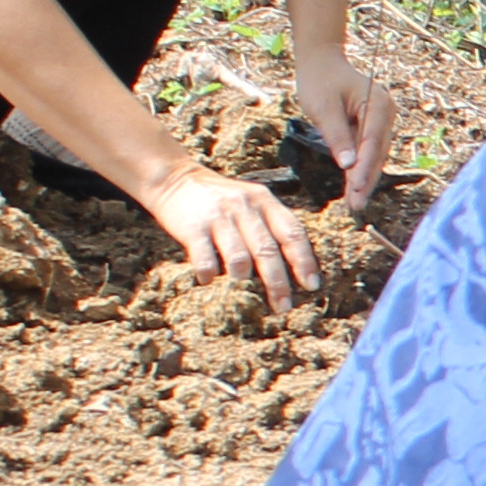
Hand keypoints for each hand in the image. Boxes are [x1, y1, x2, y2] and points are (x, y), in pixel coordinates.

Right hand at [153, 164, 318, 310]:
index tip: (311, 285)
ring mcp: (218, 216)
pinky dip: (210, 273)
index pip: (292, 233)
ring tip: (243, 288)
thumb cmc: (221, 199)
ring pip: (239, 256)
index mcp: (264, 201)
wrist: (174, 179)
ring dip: (243, 277)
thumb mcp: (252, 201)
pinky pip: (205, 258)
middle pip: (267, 250)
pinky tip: (210, 279)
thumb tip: (296, 266)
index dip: (304, 261)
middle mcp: (244, 207)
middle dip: (278, 282)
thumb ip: (271, 225)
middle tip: (284, 306)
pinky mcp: (193, 227)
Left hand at [294, 47, 400, 203]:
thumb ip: (336, 135)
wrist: (322, 62)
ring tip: (354, 203)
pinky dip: (360, 169)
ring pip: (374, 156)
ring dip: (364, 179)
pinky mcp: (372, 128)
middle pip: (377, 152)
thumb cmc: (319, 79)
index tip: (356, 188)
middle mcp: (385, 113)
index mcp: (377, 102)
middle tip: (356, 206)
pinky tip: (354, 188)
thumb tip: (348, 165)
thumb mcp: (322, 107)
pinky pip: (368, 152)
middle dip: (366, 179)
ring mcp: (381, 121)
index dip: (364, 167)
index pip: (372, 141)